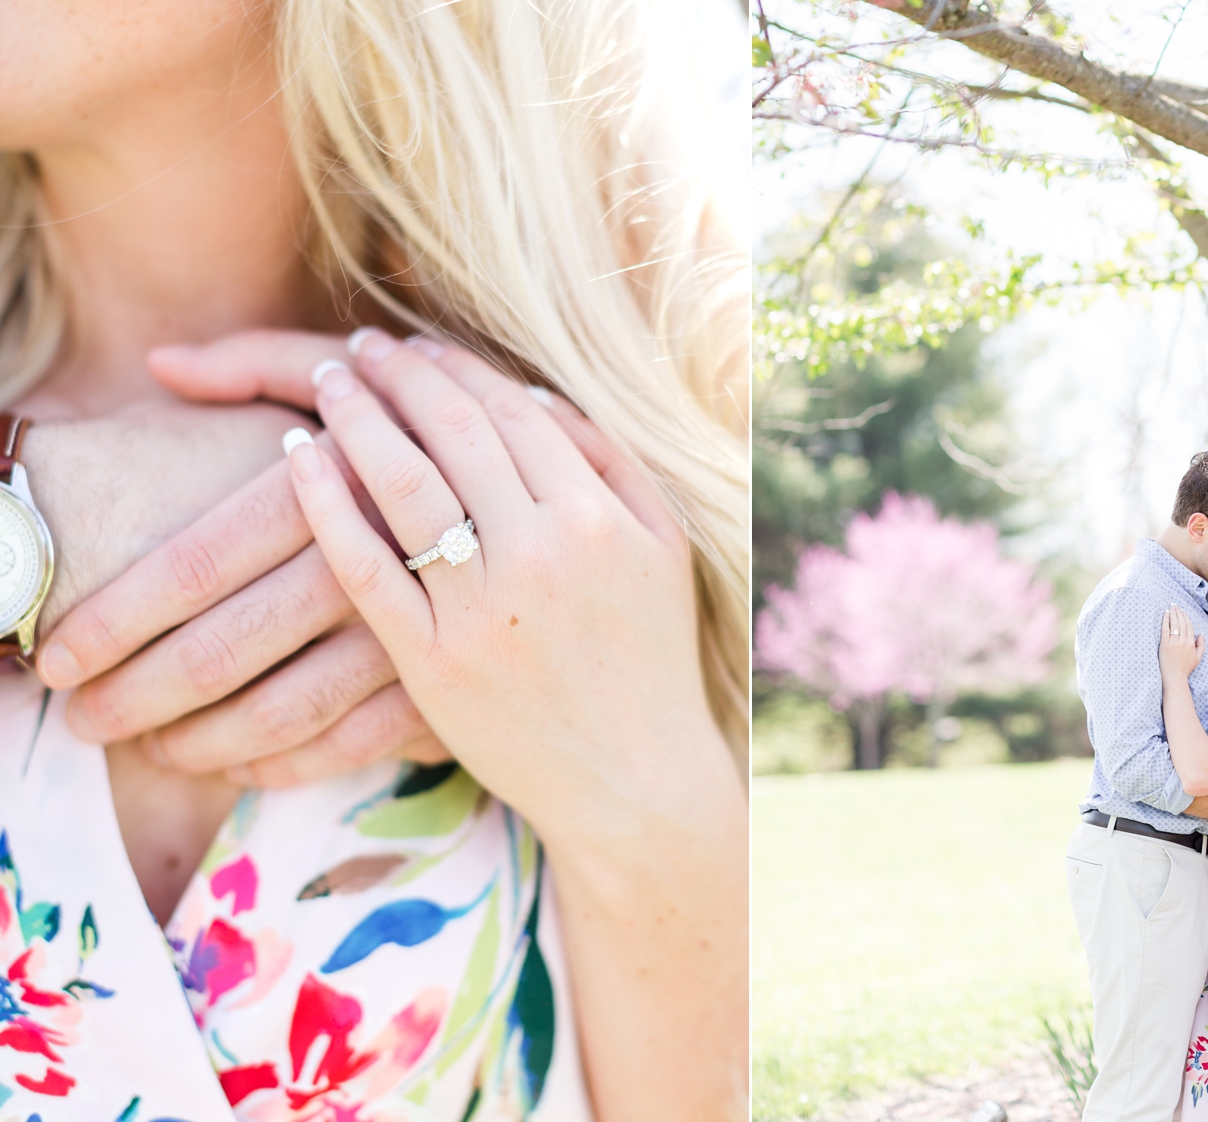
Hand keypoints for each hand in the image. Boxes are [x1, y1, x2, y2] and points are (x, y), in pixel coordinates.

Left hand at [34, 332, 449, 785]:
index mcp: (349, 474)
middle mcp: (378, 556)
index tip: (55, 652)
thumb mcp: (368, 378)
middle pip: (220, 646)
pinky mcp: (449, 682)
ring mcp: (420, 629)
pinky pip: (344, 744)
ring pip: (277, 708)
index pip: (194, 559)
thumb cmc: (450, 439)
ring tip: (135, 739)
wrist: (588, 523)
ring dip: (190, 735)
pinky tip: (232, 760)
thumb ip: (263, 363)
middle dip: (129, 686)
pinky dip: (276, 761)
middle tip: (76, 704)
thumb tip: (161, 366)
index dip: (111, 614)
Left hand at [282, 328, 736, 839]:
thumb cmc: (650, 658)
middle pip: (451, 432)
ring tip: (329, 383)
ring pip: (401, 484)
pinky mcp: (432, 661)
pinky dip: (324, 505)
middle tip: (361, 347)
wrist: (634, 779)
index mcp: (597, 517)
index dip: (455, 366)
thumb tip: (533, 391)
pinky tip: (298, 459)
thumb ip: (611, 464)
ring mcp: (481, 608)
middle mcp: (539, 551)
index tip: (417, 344)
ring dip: (356, 418)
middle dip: (398, 374)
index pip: (510, 410)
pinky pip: (364, 567)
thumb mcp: (662, 549)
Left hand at [1158, 604, 1204, 681]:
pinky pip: (1165, 629)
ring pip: (1174, 624)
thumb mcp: (1198, 657)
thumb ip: (1201, 645)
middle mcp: (1183, 641)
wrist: (1175, 677)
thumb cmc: (1185, 668)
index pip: (1189, 626)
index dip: (1185, 617)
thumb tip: (1201, 634)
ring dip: (1172, 614)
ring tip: (1170, 607)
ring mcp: (1174, 642)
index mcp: (1191, 643)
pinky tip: (1165, 614)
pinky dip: (1165, 621)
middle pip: (1181, 623)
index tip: (1182, 611)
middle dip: (1178, 612)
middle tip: (1175, 605)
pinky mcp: (1165, 644)